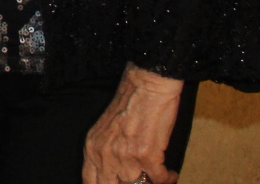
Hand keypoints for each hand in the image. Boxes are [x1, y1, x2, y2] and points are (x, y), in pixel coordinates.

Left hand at [83, 64, 184, 183]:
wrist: (146, 84)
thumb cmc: (129, 102)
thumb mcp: (106, 129)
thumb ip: (104, 151)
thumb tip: (113, 173)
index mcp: (92, 148)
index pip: (90, 182)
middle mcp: (105, 155)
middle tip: (142, 180)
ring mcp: (125, 157)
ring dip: (151, 182)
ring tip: (158, 177)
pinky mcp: (147, 155)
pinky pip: (159, 179)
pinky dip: (167, 178)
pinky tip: (170, 174)